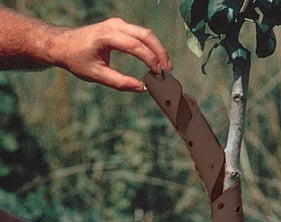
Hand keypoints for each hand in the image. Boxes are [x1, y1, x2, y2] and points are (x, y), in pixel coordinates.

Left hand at [50, 18, 171, 91]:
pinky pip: (140, 34)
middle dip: (160, 53)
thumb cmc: (76, 59)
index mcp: (107, 35)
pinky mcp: (120, 27)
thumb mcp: (97, 75)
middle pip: (146, 35)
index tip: (158, 74)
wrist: (62, 44)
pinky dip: (150, 46)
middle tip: (167, 70)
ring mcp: (118, 24)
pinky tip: (155, 60)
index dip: (150, 60)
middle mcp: (114, 26)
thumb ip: (119, 82)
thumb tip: (141, 88)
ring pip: (146, 33)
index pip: (136, 46)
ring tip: (164, 66)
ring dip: (157, 49)